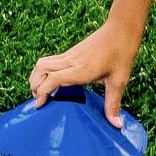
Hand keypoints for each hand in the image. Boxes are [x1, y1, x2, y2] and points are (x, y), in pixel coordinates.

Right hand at [28, 15, 144, 126]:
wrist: (121, 29)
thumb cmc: (121, 54)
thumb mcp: (118, 81)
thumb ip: (113, 104)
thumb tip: (116, 125)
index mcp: (80, 70)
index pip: (52, 79)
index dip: (42, 92)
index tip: (39, 106)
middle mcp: (71, 61)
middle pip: (41, 69)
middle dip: (34, 85)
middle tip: (38, 100)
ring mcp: (70, 55)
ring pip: (43, 62)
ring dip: (37, 76)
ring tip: (41, 91)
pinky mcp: (72, 52)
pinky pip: (51, 61)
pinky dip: (45, 71)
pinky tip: (53, 81)